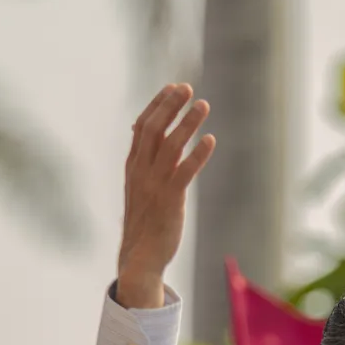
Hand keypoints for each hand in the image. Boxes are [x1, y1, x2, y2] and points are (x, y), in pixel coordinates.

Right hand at [115, 83, 215, 308]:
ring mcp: (154, 185)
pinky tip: (210, 140)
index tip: (172, 88)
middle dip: (170, 105)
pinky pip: (184, 171)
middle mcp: (141, 172)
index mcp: (133, 166)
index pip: (142, 127)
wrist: (140, 257)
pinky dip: (198, 154)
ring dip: (187, 123)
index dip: (157, 105)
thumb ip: (144, 164)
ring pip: (169, 145)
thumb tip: (148, 141)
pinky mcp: (170, 200)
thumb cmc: (144, 222)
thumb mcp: (139, 188)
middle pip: (153, 129)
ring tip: (203, 105)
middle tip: (187, 87)